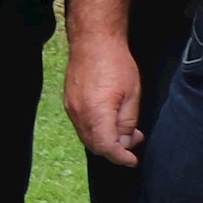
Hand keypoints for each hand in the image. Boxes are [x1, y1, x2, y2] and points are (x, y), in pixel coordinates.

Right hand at [65, 32, 144, 166]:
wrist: (93, 41)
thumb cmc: (116, 63)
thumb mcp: (132, 94)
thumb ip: (127, 122)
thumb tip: (124, 142)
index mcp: (97, 112)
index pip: (106, 147)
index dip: (121, 158)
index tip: (132, 160)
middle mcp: (79, 114)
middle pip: (94, 146)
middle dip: (115, 150)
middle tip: (133, 140)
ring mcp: (71, 108)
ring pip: (87, 137)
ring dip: (105, 140)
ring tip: (125, 129)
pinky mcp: (69, 103)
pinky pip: (81, 126)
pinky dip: (96, 131)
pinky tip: (109, 120)